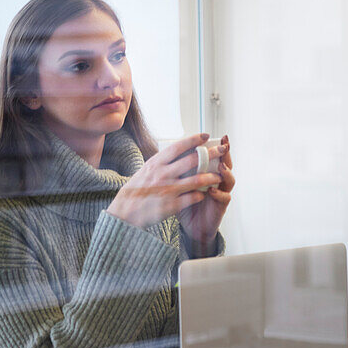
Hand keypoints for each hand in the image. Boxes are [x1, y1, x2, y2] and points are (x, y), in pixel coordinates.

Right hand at [107, 134, 222, 229]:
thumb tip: (178, 149)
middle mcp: (163, 174)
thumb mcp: (146, 170)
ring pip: (197, 180)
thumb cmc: (136, 190)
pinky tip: (205, 194)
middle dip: (211, 154)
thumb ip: (162, 161)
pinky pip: (192, 198)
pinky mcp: (171, 205)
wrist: (124, 213)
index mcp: (156, 163)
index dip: (194, 139)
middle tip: (223, 150)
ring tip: (220, 176)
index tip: (206, 135)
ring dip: (211, 177)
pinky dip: (201, 195)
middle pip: (192, 160)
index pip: (178, 147)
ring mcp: (168, 190)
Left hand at [179, 135, 234, 255]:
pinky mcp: (221, 206)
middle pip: (225, 163)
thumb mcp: (179, 185)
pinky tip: (212, 190)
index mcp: (207, 173)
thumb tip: (167, 154)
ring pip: (230, 179)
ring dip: (226, 172)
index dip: (211, 146)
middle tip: (223, 146)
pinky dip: (219, 193)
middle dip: (225, 154)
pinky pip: (225, 197)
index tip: (208, 135)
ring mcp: (221, 192)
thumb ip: (178, 171)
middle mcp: (218, 181)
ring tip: (220, 166)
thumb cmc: (185, 205)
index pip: (211, 156)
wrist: (191, 227)